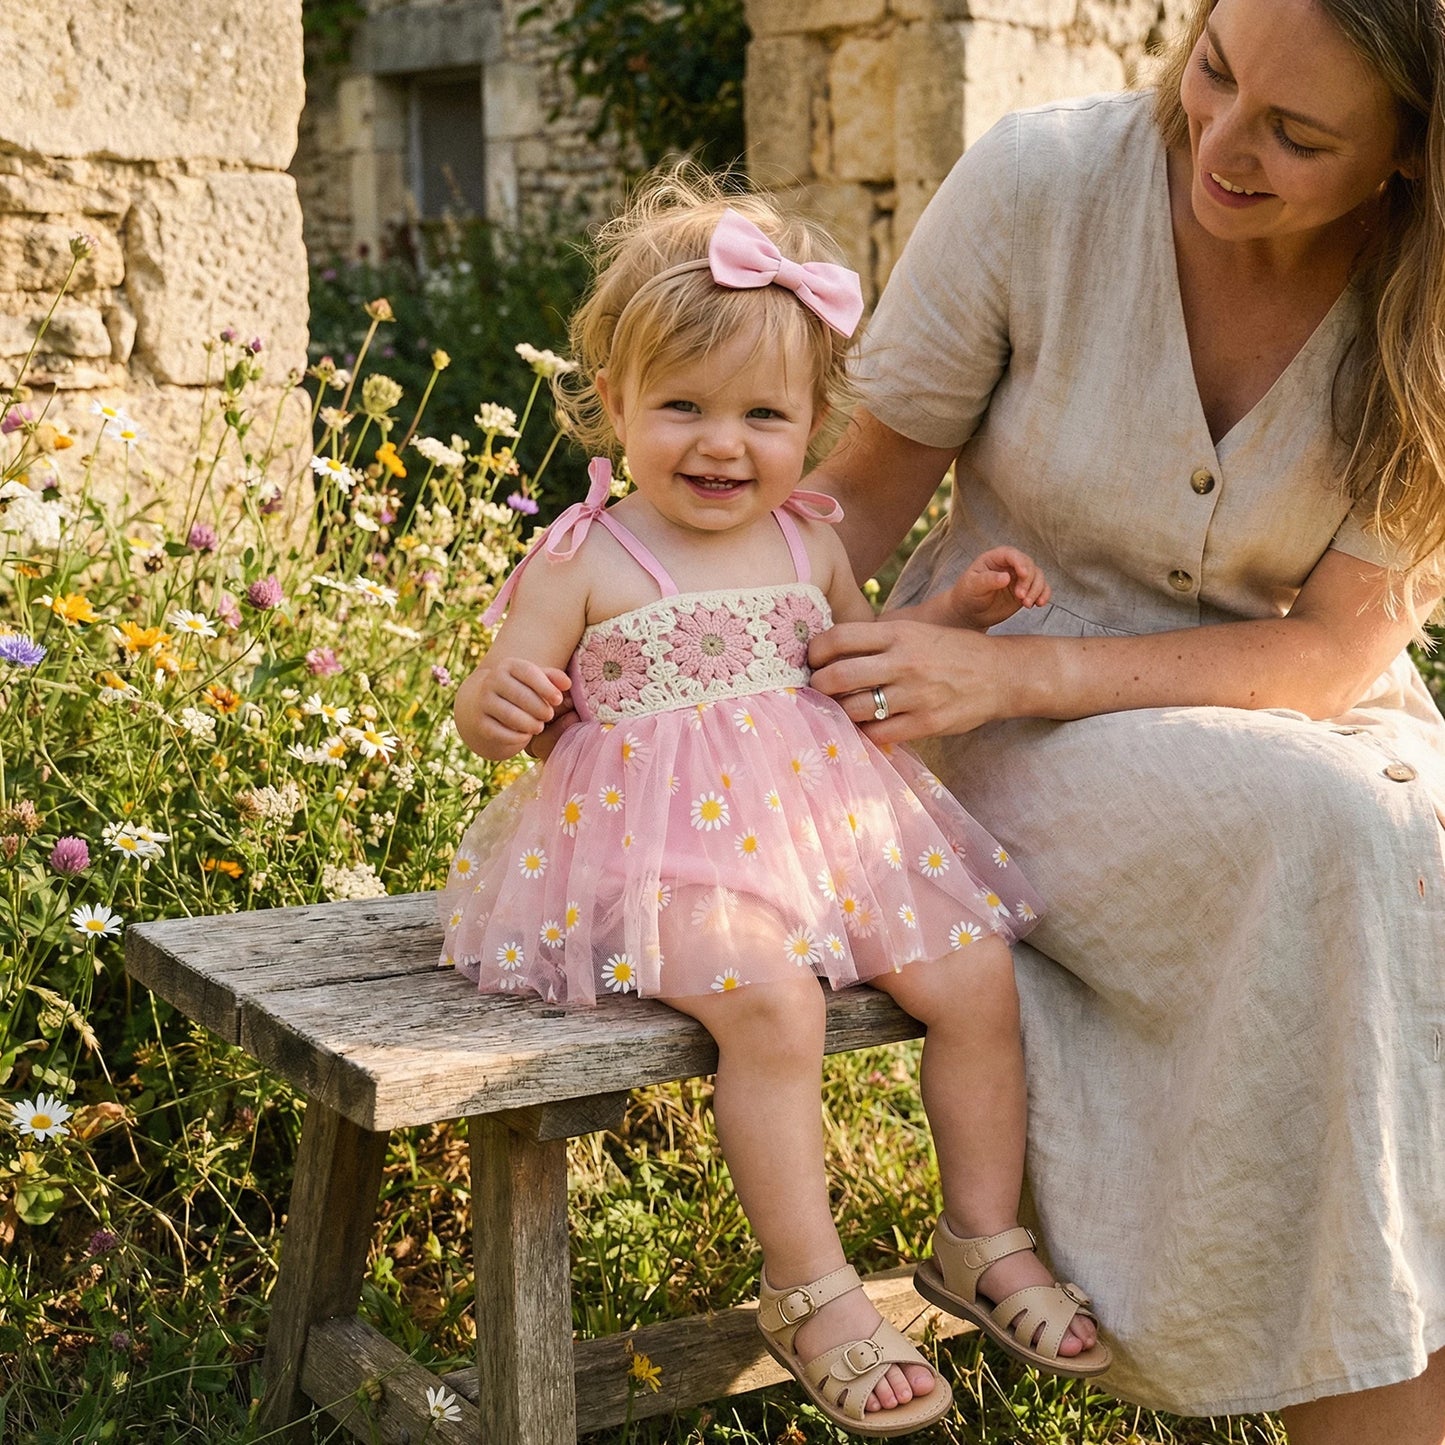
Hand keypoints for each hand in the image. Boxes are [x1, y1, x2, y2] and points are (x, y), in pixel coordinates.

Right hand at [462, 658, 570, 759]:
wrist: (483, 704)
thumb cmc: (520, 690)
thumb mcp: (535, 680)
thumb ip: (553, 679)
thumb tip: (567, 684)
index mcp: (508, 666)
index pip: (529, 672)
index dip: (546, 687)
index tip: (558, 700)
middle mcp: (492, 681)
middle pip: (521, 696)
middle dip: (540, 708)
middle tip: (549, 716)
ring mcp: (483, 702)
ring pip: (511, 715)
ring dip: (530, 724)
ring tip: (539, 727)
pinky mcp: (480, 723)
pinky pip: (500, 732)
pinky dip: (517, 737)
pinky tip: (525, 736)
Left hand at [808, 617, 1009, 741]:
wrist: (1000, 674)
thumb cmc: (949, 651)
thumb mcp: (915, 631)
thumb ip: (877, 639)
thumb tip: (828, 650)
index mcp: (899, 633)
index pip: (839, 637)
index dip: (815, 651)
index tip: (811, 660)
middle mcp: (904, 662)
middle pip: (838, 677)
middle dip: (818, 686)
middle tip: (817, 689)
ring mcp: (915, 695)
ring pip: (854, 709)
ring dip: (840, 712)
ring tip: (841, 709)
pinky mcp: (926, 723)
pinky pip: (878, 734)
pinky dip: (865, 732)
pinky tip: (866, 726)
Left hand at [944, 546, 1049, 629]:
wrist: (969, 612)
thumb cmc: (967, 595)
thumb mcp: (972, 586)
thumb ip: (988, 580)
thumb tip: (1006, 577)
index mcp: (995, 558)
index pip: (1011, 554)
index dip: (1020, 562)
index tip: (1023, 574)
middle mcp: (1010, 565)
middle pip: (1028, 565)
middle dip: (1028, 581)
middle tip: (1020, 597)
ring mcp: (1019, 578)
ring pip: (1038, 577)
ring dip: (1037, 590)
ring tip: (1027, 604)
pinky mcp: (1025, 590)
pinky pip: (1041, 589)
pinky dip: (1043, 595)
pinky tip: (1039, 604)